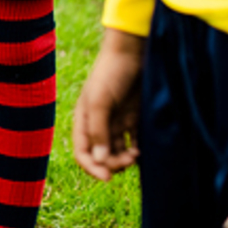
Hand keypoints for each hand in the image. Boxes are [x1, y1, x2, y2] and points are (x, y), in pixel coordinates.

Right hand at [73, 27, 144, 180]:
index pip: (83, 152)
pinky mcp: (135, 118)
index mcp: (84, 119)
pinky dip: (139, 150)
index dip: (92, 167)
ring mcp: (118, 121)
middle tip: (129, 159)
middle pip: (102, 155)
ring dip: (126, 159)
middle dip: (113, 163)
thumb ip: (98, 130)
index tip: (108, 177)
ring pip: (119, 151)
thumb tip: (99, 160)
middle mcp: (99, 123)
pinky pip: (135, 142)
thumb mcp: (100, 100)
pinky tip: (144, 150)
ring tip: (137, 154)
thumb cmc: (111, 72)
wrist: (134, 51)